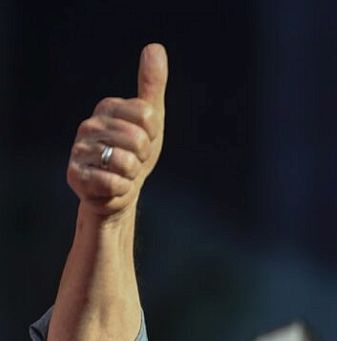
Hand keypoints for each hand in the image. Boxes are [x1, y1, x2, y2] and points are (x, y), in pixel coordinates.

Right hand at [67, 43, 167, 219]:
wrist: (118, 191)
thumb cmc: (135, 152)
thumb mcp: (151, 118)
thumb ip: (152, 84)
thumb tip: (155, 47)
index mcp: (108, 107)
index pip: (147, 114)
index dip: (153, 133)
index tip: (144, 138)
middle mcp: (89, 125)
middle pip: (138, 139)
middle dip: (142, 155)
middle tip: (133, 158)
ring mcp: (80, 149)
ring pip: (127, 162)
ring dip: (132, 173)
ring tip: (122, 171)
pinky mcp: (75, 175)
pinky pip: (114, 182)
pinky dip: (122, 188)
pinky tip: (113, 185)